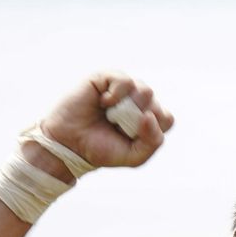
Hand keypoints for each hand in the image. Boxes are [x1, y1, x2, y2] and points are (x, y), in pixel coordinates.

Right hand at [38, 74, 172, 173]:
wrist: (69, 145)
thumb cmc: (101, 150)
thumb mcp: (134, 156)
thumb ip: (153, 141)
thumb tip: (150, 115)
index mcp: (146, 121)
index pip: (166, 119)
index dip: (153, 128)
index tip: (133, 137)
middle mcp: (137, 103)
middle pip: (155, 104)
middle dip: (137, 120)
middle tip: (117, 128)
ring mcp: (122, 90)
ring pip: (145, 90)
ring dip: (129, 108)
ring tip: (111, 116)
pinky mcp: (105, 79)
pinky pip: (124, 80)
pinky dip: (117, 94)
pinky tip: (105, 103)